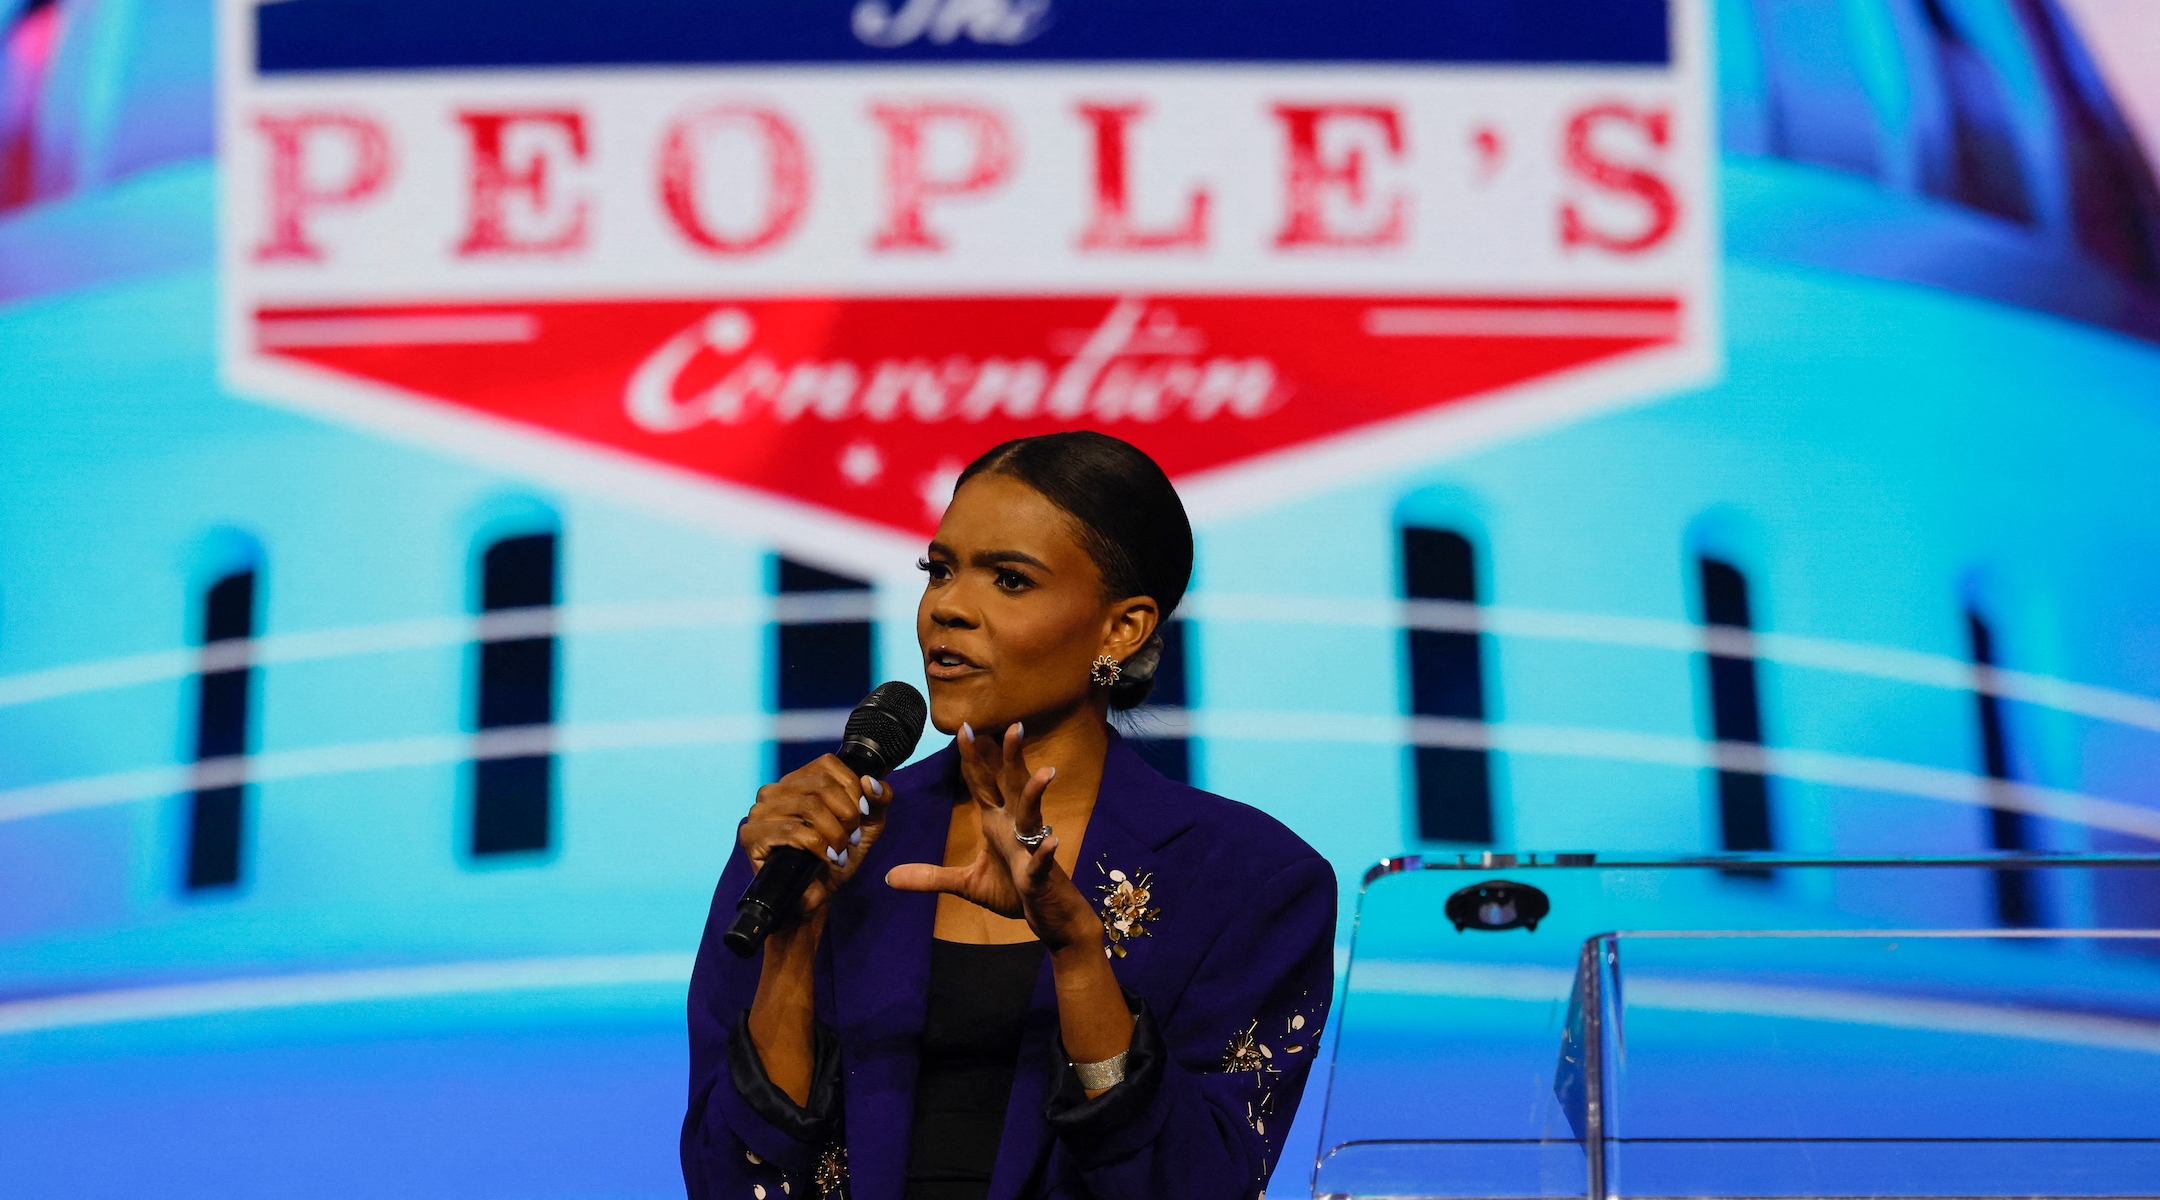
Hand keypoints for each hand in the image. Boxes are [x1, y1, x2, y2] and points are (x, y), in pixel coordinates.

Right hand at [738, 754, 887, 921]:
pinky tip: (826, 857)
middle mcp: (775, 790)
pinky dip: (817, 844)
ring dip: (834, 832)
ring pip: (808, 806)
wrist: (817, 896)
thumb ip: (878, 800)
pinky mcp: (752, 835)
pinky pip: (791, 829)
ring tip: (840, 850)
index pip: (827, 764)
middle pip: (821, 784)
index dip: (852, 787)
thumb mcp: (868, 825)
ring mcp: (760, 811)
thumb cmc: (838, 856)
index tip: (862, 814)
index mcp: (799, 780)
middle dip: (846, 813)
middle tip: (852, 838)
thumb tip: (870, 781)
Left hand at [885, 723, 1102, 952]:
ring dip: (1037, 794)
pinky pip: (1042, 860)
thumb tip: (889, 878)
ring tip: (1045, 772)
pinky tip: (1052, 843)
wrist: (1044, 914)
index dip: (973, 758)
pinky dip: (1046, 852)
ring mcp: (1030, 848)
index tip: (964, 728)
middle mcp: (1015, 827)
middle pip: (1013, 785)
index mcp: (997, 823)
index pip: (983, 784)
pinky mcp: (1039, 874)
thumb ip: (930, 876)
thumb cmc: (1011, 891)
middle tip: (1013, 726)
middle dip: (1012, 757)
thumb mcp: (965, 883)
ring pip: (1033, 814)